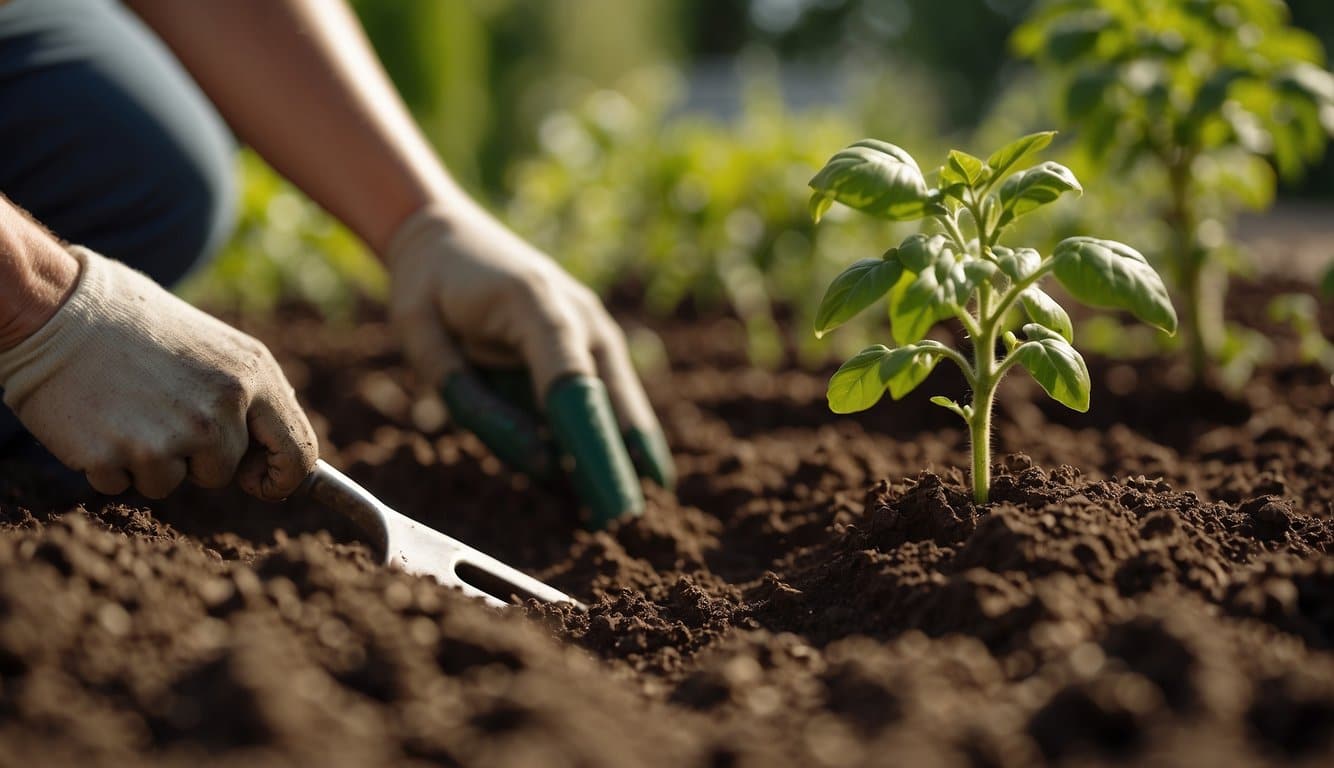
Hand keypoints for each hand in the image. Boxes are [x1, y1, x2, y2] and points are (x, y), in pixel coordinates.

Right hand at [0, 247, 317, 499]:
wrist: (58, 307)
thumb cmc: (139, 326)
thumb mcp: (217, 348)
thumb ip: (249, 398)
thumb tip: (273, 452)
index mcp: (253, 376)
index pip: (299, 455)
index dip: (279, 478)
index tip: (259, 482)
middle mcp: (221, 409)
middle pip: (225, 473)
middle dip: (196, 458)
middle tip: (160, 410)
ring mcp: (171, 435)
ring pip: (172, 484)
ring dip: (150, 460)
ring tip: (129, 408)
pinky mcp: (120, 455)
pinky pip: (124, 485)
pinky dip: (109, 464)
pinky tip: (98, 418)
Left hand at [386, 204, 673, 527]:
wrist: (443, 231)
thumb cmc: (428, 285)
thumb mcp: (424, 339)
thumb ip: (472, 401)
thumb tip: (544, 462)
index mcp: (534, 303)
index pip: (570, 384)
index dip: (592, 444)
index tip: (610, 493)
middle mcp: (579, 313)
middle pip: (611, 398)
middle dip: (621, 461)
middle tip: (625, 521)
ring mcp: (593, 325)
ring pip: (621, 400)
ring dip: (625, 453)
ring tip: (624, 512)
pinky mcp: (593, 340)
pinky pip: (608, 396)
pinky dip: (615, 435)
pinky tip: (626, 476)